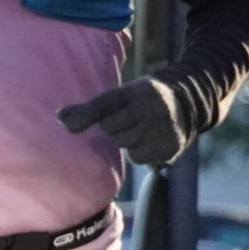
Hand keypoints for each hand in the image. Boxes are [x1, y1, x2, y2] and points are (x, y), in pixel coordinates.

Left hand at [59, 77, 188, 166]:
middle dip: (113, 127)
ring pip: (124, 145)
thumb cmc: (140, 100)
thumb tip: (61, 117)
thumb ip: (89, 108)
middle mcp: (150, 108)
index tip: (68, 126)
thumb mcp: (119, 97)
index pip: (105, 104)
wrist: (187, 101)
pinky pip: (140, 158)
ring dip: (128, 141)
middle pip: (110, 129)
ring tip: (141, 128)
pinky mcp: (170, 146)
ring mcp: (162, 128)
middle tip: (127, 119)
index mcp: (134, 91)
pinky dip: (141, 152)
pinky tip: (151, 140)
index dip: (86, 115)